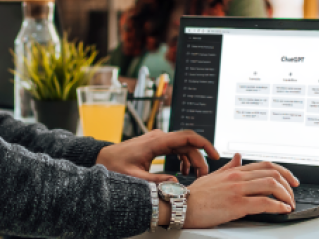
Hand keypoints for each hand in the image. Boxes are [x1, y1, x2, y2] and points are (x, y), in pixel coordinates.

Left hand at [95, 129, 215, 180]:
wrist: (103, 158)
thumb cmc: (115, 166)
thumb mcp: (135, 177)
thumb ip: (155, 181)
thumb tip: (175, 181)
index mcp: (156, 142)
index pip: (186, 137)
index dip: (204, 144)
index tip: (215, 155)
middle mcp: (159, 137)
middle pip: (188, 144)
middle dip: (200, 158)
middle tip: (204, 175)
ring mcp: (158, 140)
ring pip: (183, 146)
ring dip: (192, 159)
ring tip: (196, 175)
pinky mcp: (156, 145)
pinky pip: (176, 149)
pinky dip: (183, 158)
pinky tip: (184, 170)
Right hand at [179, 154, 298, 227]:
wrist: (182, 204)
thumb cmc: (195, 194)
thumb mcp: (213, 176)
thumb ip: (228, 167)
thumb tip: (238, 157)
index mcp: (234, 171)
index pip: (266, 165)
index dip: (283, 172)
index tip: (292, 181)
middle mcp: (238, 177)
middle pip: (272, 174)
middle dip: (288, 185)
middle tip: (293, 195)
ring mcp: (238, 189)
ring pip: (271, 185)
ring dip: (286, 195)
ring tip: (289, 204)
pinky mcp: (236, 204)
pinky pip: (264, 202)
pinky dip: (278, 206)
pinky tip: (282, 210)